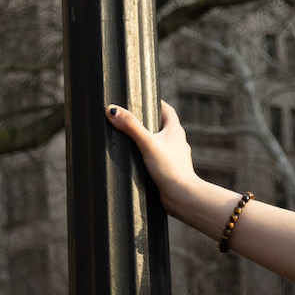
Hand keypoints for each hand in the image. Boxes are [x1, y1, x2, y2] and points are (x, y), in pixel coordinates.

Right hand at [106, 101, 196, 216]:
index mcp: (175, 130)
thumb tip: (113, 110)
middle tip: (133, 118)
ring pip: (162, 143)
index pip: (167, 110)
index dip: (157, 102)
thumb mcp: (147, 144)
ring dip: (149, 140)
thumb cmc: (170, 168)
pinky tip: (140, 161)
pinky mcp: (170, 170)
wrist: (182, 196)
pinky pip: (160, 158)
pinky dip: (150, 156)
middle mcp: (177, 141)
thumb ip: (131, 127)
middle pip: (164, 125)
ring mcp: (175, 156)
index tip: (145, 98)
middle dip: (150, 121)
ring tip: (132, 139)